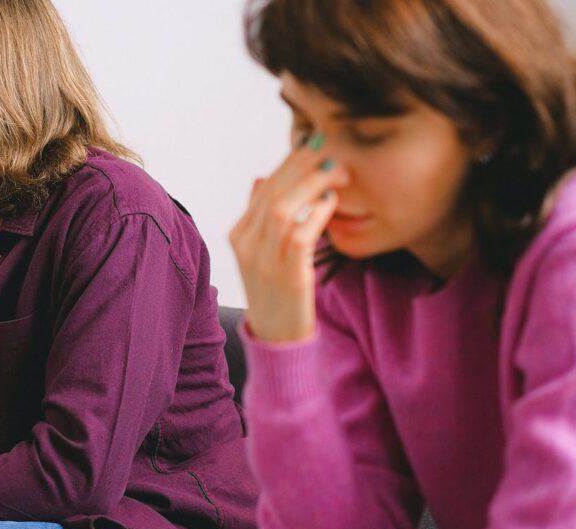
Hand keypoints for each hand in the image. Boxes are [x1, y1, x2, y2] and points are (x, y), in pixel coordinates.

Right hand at [229, 133, 348, 341]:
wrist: (276, 339)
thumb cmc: (277, 292)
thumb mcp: (260, 252)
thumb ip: (260, 216)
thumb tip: (261, 178)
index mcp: (238, 235)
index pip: (265, 188)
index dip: (290, 162)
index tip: (312, 141)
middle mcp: (247, 246)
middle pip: (272, 193)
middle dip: (302, 164)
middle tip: (329, 145)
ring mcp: (264, 262)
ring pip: (283, 209)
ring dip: (312, 184)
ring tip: (337, 169)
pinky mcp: (287, 277)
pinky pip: (299, 237)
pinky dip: (316, 215)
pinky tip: (332, 202)